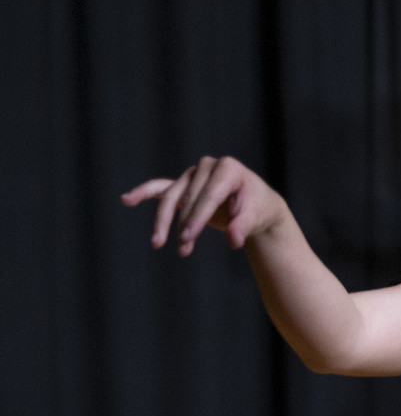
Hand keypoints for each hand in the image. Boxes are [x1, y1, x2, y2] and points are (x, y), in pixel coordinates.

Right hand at [121, 156, 285, 256]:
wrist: (257, 204)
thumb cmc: (258, 209)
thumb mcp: (256, 217)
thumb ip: (243, 227)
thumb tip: (233, 240)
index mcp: (228, 168)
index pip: (209, 195)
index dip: (197, 217)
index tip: (187, 237)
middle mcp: (208, 166)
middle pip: (188, 197)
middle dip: (184, 224)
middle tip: (182, 249)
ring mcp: (193, 174)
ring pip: (172, 197)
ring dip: (165, 222)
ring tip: (158, 244)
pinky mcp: (183, 184)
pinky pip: (160, 188)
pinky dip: (143, 193)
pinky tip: (127, 200)